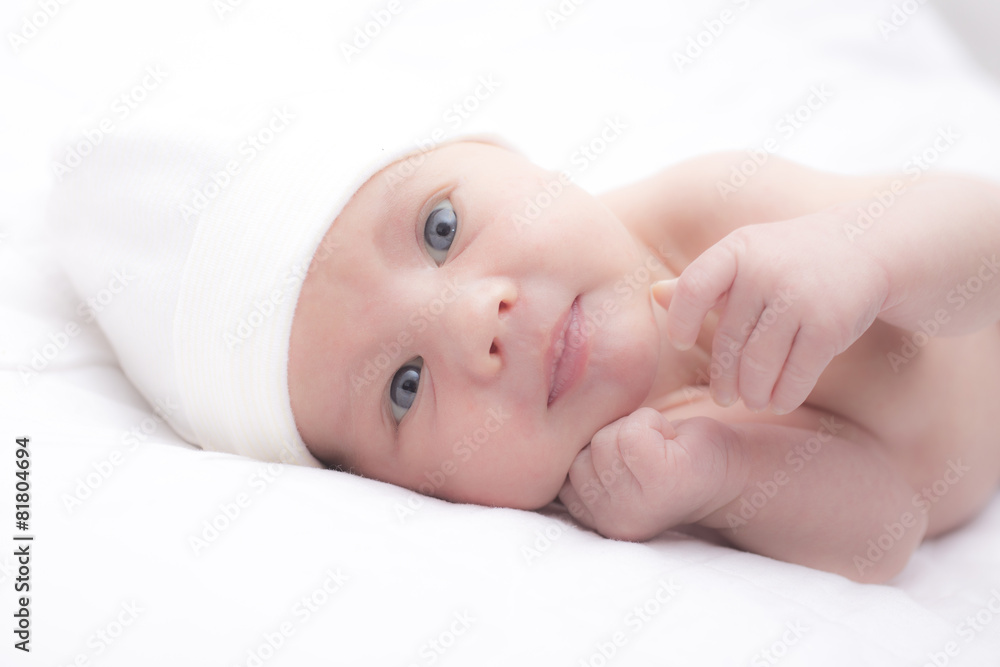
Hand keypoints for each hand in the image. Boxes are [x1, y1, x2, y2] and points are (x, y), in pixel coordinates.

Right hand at [558, 408, 739, 540]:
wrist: (732, 470)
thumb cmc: (668, 460)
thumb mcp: (611, 468)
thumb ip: (578, 461)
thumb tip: (523, 422)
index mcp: (596, 522)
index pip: (564, 468)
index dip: (598, 450)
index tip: (631, 465)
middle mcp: (611, 524)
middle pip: (581, 452)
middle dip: (615, 439)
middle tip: (650, 457)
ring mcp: (636, 505)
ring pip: (604, 439)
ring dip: (635, 430)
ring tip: (661, 451)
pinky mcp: (661, 481)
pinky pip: (631, 430)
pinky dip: (652, 422)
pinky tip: (671, 443)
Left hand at [654, 214, 889, 413]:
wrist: (868, 246)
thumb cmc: (792, 258)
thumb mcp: (746, 256)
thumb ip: (703, 279)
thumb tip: (654, 295)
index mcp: (738, 249)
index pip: (693, 289)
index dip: (681, 321)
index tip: (683, 343)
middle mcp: (766, 270)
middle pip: (729, 339)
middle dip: (724, 376)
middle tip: (723, 397)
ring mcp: (799, 297)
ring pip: (759, 364)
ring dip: (753, 392)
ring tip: (751, 401)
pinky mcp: (829, 325)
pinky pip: (797, 374)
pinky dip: (785, 395)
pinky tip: (780, 402)